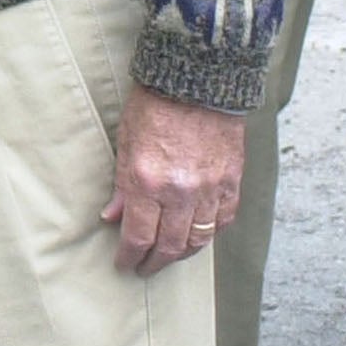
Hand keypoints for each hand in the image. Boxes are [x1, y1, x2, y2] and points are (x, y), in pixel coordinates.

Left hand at [100, 86, 245, 274]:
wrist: (198, 78)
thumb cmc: (156, 103)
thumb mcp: (126, 141)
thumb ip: (122, 184)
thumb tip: (113, 217)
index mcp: (148, 180)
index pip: (138, 236)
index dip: (129, 256)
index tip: (124, 264)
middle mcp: (180, 191)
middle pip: (169, 246)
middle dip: (154, 262)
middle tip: (145, 268)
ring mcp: (210, 188)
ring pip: (199, 239)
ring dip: (182, 254)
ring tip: (170, 256)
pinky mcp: (232, 180)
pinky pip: (224, 219)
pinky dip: (211, 232)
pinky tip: (199, 235)